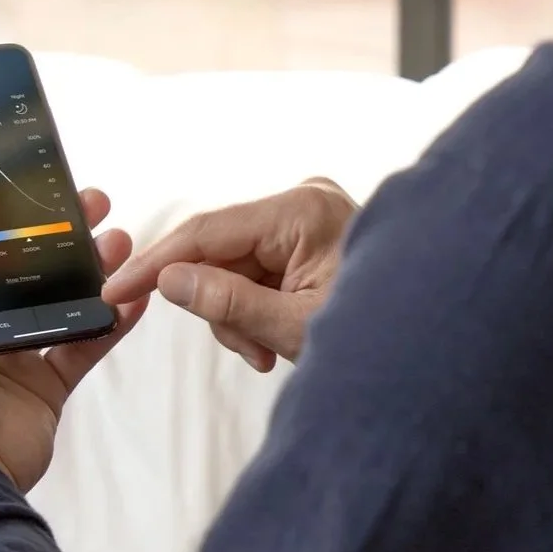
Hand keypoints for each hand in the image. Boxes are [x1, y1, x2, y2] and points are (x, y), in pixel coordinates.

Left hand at [0, 189, 146, 492]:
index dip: (1, 214)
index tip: (33, 184)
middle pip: (24, 266)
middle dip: (60, 233)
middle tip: (95, 203)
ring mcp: (12, 357)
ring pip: (60, 299)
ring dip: (93, 269)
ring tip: (122, 241)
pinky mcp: (45, 385)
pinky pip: (85, 344)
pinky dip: (112, 320)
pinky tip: (137, 295)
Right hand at [102, 179, 356, 372]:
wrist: (436, 343)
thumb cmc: (381, 334)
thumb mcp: (294, 327)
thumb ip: (228, 303)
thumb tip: (169, 281)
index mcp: (302, 210)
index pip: (206, 231)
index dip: (156, 263)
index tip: (116, 290)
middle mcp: (304, 200)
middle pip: (218, 251)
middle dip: (221, 307)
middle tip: (254, 352)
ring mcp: (309, 214)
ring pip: (234, 266)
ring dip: (240, 315)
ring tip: (273, 351)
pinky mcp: (311, 233)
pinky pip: (259, 268)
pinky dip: (257, 307)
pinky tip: (279, 338)